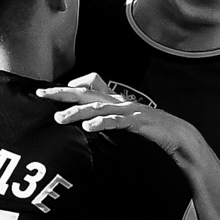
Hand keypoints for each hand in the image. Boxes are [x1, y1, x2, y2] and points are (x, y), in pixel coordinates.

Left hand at [37, 78, 197, 156]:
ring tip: (58, 119)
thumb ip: (108, 117)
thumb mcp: (125, 120)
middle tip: (40, 93)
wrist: (178, 135)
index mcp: (116, 99)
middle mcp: (119, 100)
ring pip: (97, 107)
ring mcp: (128, 110)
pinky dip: (101, 123)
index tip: (50, 91)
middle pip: (86, 91)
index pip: (90, 84)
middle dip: (62, 92)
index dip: (70, 85)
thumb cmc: (151, 128)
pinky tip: (88, 128)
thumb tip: (88, 121)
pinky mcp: (137, 122)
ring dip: (76, 112)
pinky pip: (116, 121)